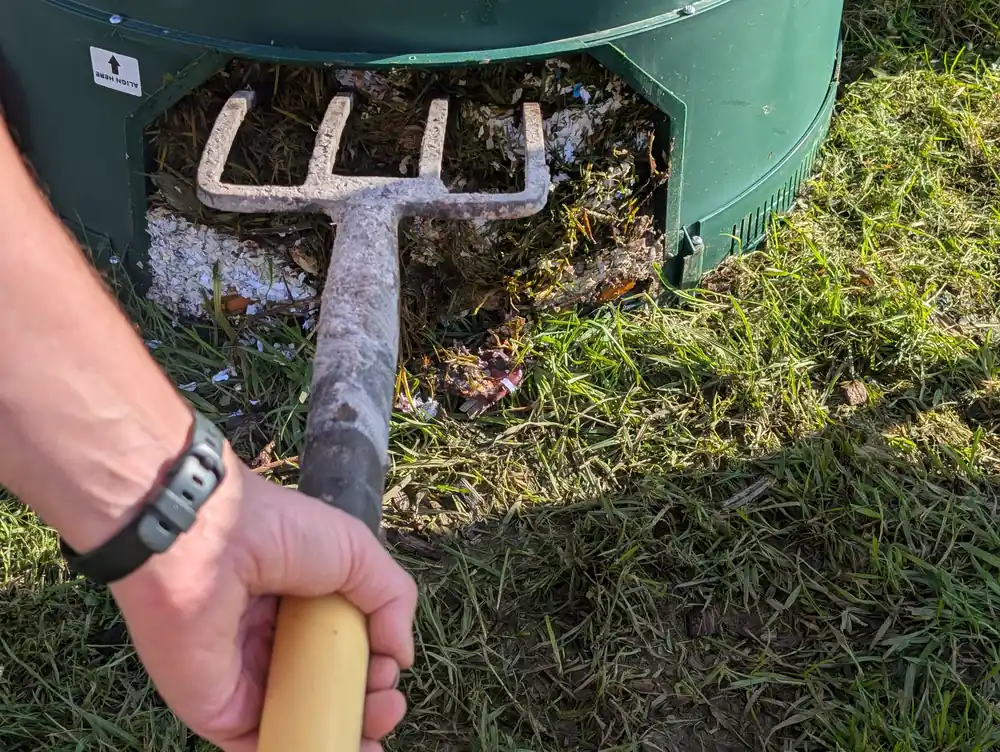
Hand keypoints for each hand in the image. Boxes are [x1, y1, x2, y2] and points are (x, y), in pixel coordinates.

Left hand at [108, 447, 417, 750]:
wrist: (210, 542)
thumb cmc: (281, 533)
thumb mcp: (356, 550)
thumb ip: (392, 599)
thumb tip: (402, 657)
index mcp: (301, 601)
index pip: (344, 647)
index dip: (376, 664)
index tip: (391, 666)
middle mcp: (275, 642)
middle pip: (329, 689)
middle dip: (369, 702)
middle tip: (387, 704)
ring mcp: (247, 680)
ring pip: (303, 722)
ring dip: (346, 733)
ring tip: (375, 725)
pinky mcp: (220, 712)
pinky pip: (263, 746)